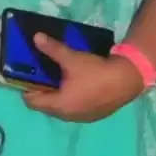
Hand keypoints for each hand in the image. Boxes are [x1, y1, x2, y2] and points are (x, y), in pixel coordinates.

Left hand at [16, 48, 147, 125]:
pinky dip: (70, 99)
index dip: (26, 88)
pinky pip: (74, 109)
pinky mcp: (94, 115)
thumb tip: (36, 38)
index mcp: (59, 105)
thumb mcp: (72, 58)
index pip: (31, 101)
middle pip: (45, 106)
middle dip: (41, 91)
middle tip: (43, 75)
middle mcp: (68, 116)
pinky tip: (76, 85)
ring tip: (59, 79)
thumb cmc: (96, 71)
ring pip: (60, 108)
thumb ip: (52, 49)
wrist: (129, 79)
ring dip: (56, 96)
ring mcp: (82, 118)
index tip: (29, 75)